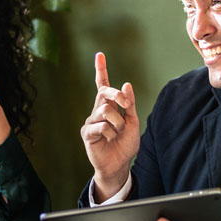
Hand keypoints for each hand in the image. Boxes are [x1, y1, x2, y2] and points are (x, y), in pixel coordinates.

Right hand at [80, 52, 139, 200]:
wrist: (119, 165)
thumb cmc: (125, 144)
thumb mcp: (133, 122)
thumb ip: (130, 104)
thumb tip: (126, 84)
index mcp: (108, 106)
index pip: (102, 85)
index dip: (100, 70)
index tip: (99, 55)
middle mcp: (98, 110)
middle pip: (105, 92)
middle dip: (118, 97)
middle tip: (127, 106)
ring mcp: (91, 121)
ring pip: (106, 111)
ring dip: (118, 123)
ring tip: (118, 134)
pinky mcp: (87, 132)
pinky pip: (101, 125)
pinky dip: (110, 133)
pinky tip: (109, 140)